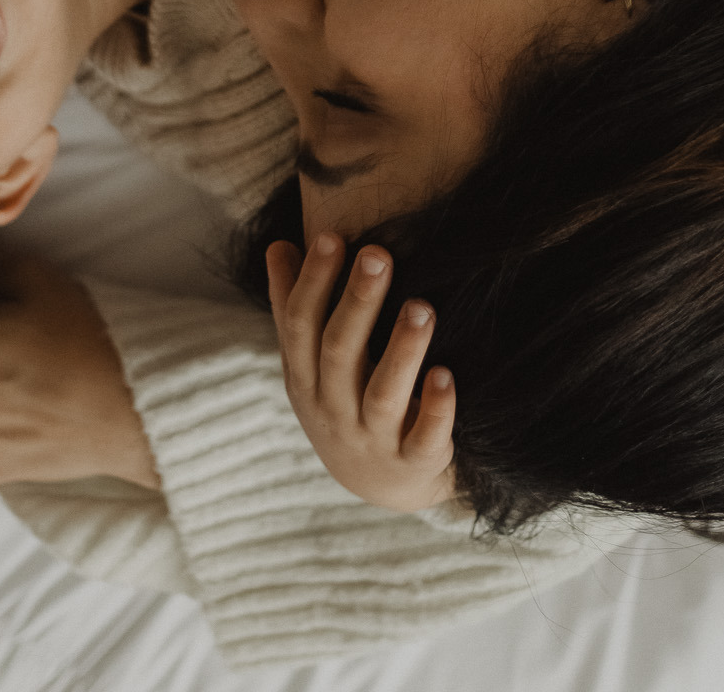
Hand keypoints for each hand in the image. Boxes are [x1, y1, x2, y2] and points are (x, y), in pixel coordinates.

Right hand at [266, 234, 456, 512]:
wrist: (381, 486)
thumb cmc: (342, 401)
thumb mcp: (309, 362)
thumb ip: (293, 305)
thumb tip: (278, 245)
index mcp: (304, 378)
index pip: (300, 325)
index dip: (313, 282)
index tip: (332, 237)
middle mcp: (333, 409)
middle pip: (339, 352)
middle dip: (357, 303)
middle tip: (378, 255)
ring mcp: (373, 439)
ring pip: (383, 394)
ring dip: (402, 349)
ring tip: (421, 306)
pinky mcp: (415, 461)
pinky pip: (424, 437)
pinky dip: (434, 408)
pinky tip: (445, 375)